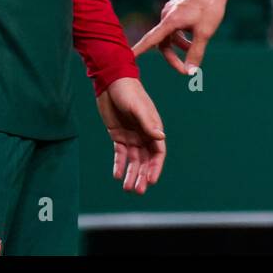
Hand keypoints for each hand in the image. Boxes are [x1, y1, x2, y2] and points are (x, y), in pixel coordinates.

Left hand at [97, 77, 166, 194]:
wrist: (111, 81)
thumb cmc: (128, 91)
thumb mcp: (138, 107)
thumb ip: (148, 123)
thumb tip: (161, 138)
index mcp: (153, 127)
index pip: (157, 152)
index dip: (155, 167)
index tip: (151, 181)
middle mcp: (144, 134)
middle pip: (146, 159)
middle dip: (143, 175)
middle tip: (138, 191)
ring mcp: (131, 135)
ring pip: (133, 159)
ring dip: (132, 173)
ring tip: (128, 189)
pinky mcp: (118, 134)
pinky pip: (120, 153)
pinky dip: (119, 165)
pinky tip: (117, 176)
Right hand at [133, 0, 229, 73]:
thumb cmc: (211, 8)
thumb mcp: (205, 33)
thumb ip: (195, 53)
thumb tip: (190, 72)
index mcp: (170, 21)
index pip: (150, 40)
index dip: (139, 50)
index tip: (128, 57)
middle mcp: (167, 14)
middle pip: (163, 41)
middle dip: (172, 57)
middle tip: (185, 70)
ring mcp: (172, 9)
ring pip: (170, 33)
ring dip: (179, 45)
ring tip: (193, 50)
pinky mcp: (177, 6)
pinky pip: (174, 24)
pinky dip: (181, 34)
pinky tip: (194, 35)